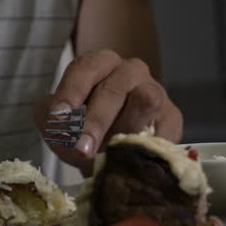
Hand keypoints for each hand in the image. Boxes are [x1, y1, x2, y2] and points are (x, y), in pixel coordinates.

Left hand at [34, 49, 182, 174]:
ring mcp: (155, 91)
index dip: (71, 92)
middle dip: (96, 121)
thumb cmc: (81, 130)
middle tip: (82, 148)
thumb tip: (65, 132)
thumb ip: (54, 123)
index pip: (85, 69)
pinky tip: (130, 162)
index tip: (59, 118)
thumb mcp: (58, 123)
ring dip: (124, 130)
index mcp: (100, 63)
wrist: (109, 150)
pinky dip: (145, 148)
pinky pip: (162, 130)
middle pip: (114, 89)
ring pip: (145, 101)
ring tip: (108, 156)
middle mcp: (130, 71)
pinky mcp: (171, 117)